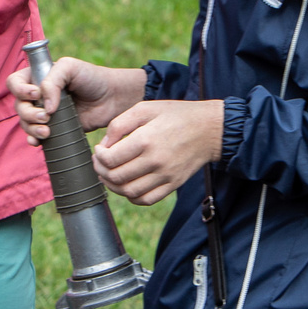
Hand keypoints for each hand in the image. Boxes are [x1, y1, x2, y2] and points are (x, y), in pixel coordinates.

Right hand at [8, 58, 142, 142]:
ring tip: (47, 131)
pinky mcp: (53, 128)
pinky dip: (33, 139)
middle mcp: (37, 95)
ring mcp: (45, 113)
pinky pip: (35, 136)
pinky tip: (38, 141)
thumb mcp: (70, 67)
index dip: (20, 90)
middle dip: (29, 113)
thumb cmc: (91, 78)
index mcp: (37, 77)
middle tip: (47, 116)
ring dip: (31, 128)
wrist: (111, 98)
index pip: (15, 82)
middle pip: (18, 106)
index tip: (35, 94)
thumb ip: (53, 80)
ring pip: (25, 122)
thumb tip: (45, 106)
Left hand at [93, 100, 225, 205]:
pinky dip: (131, 197)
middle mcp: (155, 161)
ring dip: (113, 186)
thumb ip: (120, 124)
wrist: (209, 129)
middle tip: (100, 162)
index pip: (110, 159)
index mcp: (146, 139)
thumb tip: (104, 144)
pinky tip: (127, 185)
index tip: (100, 149)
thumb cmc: (176, 115)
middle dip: (101, 171)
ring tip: (110, 175)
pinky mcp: (173, 184)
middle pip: (116, 177)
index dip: (98, 156)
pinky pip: (146, 200)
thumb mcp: (146, 108)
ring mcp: (165, 175)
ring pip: (129, 192)